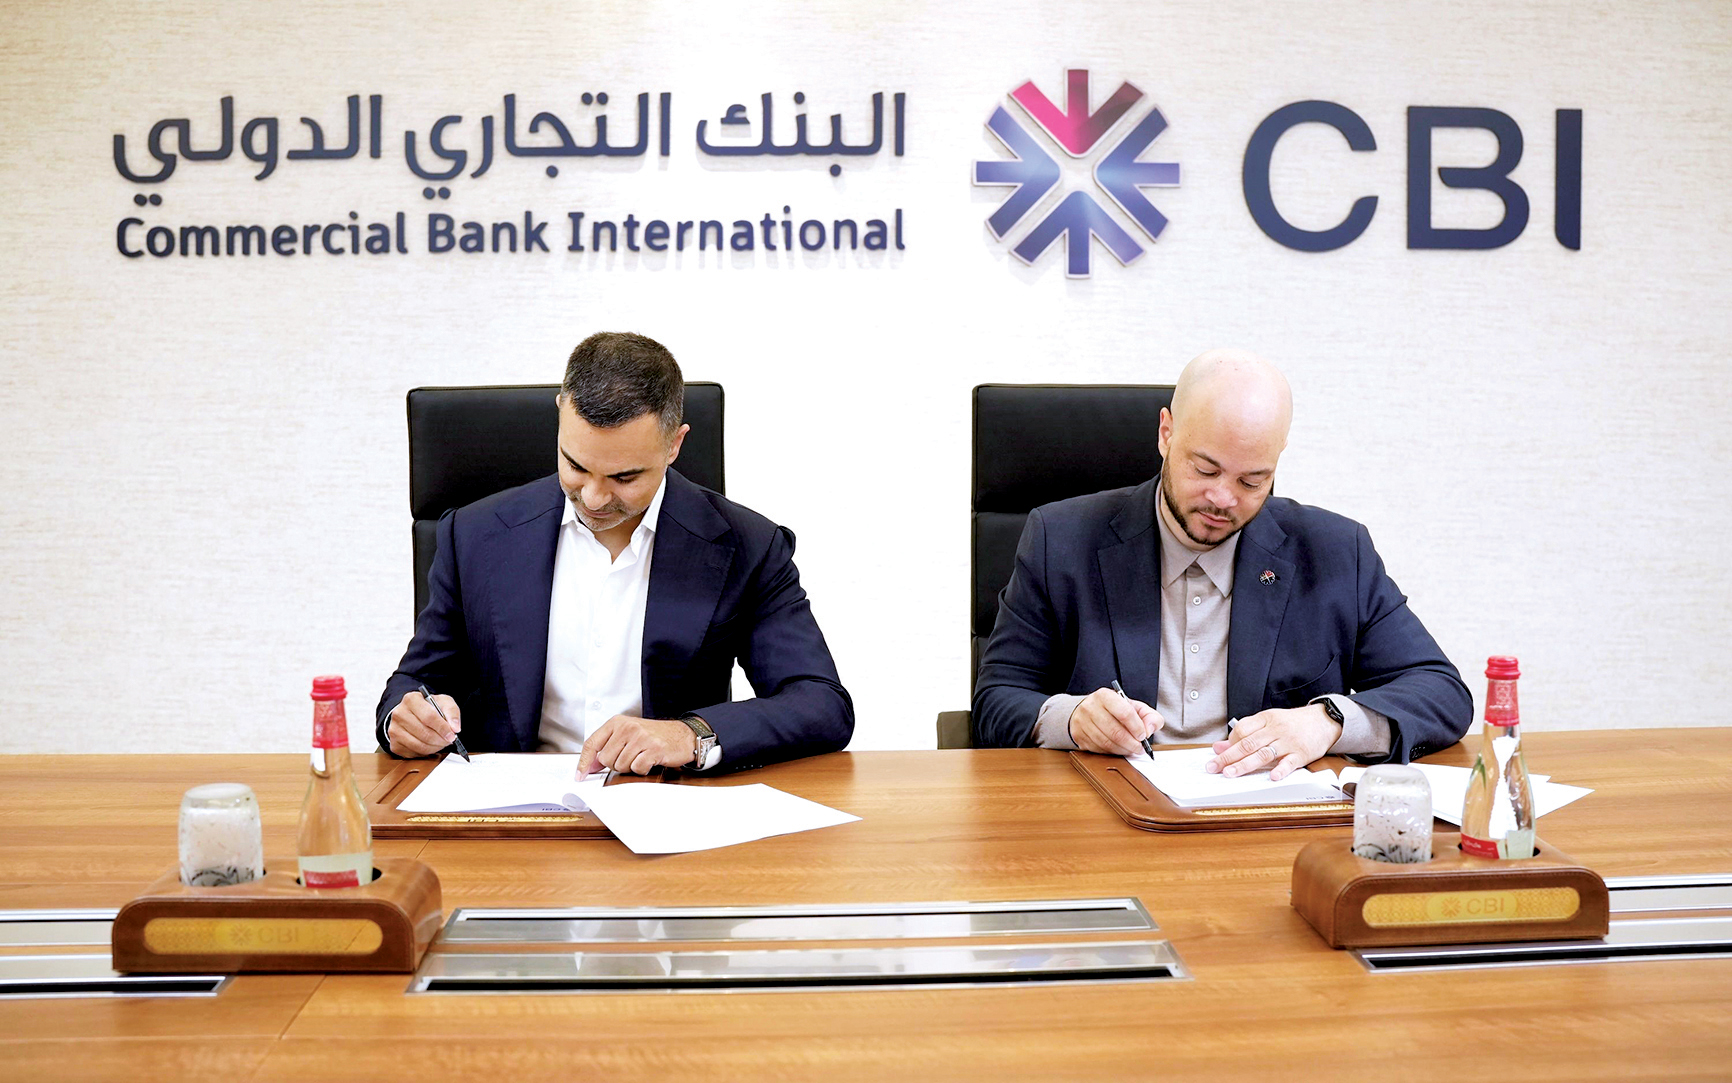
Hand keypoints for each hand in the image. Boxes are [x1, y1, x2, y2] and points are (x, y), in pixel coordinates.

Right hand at [386, 691, 460, 757]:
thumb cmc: (430, 708)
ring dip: (435, 747)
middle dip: (440, 739)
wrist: (414, 714)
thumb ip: (452, 713)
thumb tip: (455, 728)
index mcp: (411, 699)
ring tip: (441, 742)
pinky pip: (414, 753)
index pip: (429, 717)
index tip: (452, 735)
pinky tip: (431, 745)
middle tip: (449, 740)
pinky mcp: (394, 744)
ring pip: (419, 745)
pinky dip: (426, 752)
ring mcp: (394, 729)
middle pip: (424, 733)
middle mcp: (399, 714)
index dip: (443, 728)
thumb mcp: (444, 703)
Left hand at [578, 715, 696, 777]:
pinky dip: (642, 770)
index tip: (580, 775)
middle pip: (605, 759)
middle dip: (615, 764)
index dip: (584, 762)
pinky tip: (650, 761)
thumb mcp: (627, 735)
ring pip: (620, 766)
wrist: (682, 735)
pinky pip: (637, 768)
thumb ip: (608, 747)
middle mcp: (628, 727)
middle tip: (630, 757)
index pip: (592, 743)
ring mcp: (641, 737)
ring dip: (630, 767)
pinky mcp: (653, 749)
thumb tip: (590, 765)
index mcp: (618, 722)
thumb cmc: (654, 736)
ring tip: (641, 757)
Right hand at [1068, 688, 1162, 755]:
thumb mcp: (1135, 707)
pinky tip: (1119, 749)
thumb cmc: (1115, 710)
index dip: (1136, 727)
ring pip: (1106, 743)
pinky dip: (1112, 752)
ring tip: (1132, 750)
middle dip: (1131, 743)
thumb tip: (1149, 730)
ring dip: (1123, 750)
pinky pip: (1099, 749)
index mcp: (1105, 696)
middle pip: (1115, 731)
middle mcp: (1090, 707)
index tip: (1143, 736)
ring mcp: (1082, 722)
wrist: (1089, 711)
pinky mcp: (1079, 736)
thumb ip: (1150, 716)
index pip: (1124, 712)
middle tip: (1140, 748)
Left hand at [1208, 704, 1341, 780]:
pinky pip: (1290, 763)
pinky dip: (1281, 770)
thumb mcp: (1268, 722)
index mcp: (1265, 719)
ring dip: (1245, 765)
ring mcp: (1288, 742)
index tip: (1219, 755)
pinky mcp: (1301, 754)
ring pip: (1263, 754)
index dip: (1229, 744)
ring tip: (1230, 773)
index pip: (1242, 730)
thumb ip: (1245, 733)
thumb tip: (1219, 746)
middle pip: (1248, 743)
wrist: (1323, 720)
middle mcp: (1275, 730)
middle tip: (1214, 767)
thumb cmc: (1292, 723)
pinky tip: (1272, 777)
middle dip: (1228, 757)